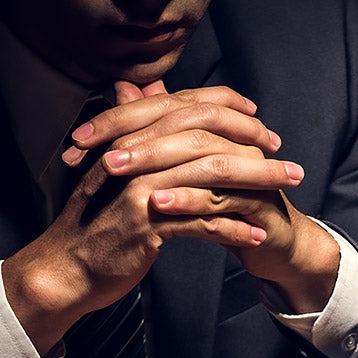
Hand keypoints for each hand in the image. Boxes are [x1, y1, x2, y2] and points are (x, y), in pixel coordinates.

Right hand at [1, 82, 308, 350]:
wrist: (66, 268)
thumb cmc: (96, 220)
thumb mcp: (113, 171)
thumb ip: (135, 133)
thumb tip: (137, 89)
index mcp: (130, 137)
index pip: (187, 107)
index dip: (228, 109)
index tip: (260, 124)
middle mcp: (134, 155)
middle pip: (208, 140)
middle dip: (255, 150)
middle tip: (291, 164)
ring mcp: (139, 189)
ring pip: (211, 178)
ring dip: (256, 185)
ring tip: (286, 195)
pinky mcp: (145, 225)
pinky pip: (200, 221)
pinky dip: (231, 228)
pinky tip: (256, 234)